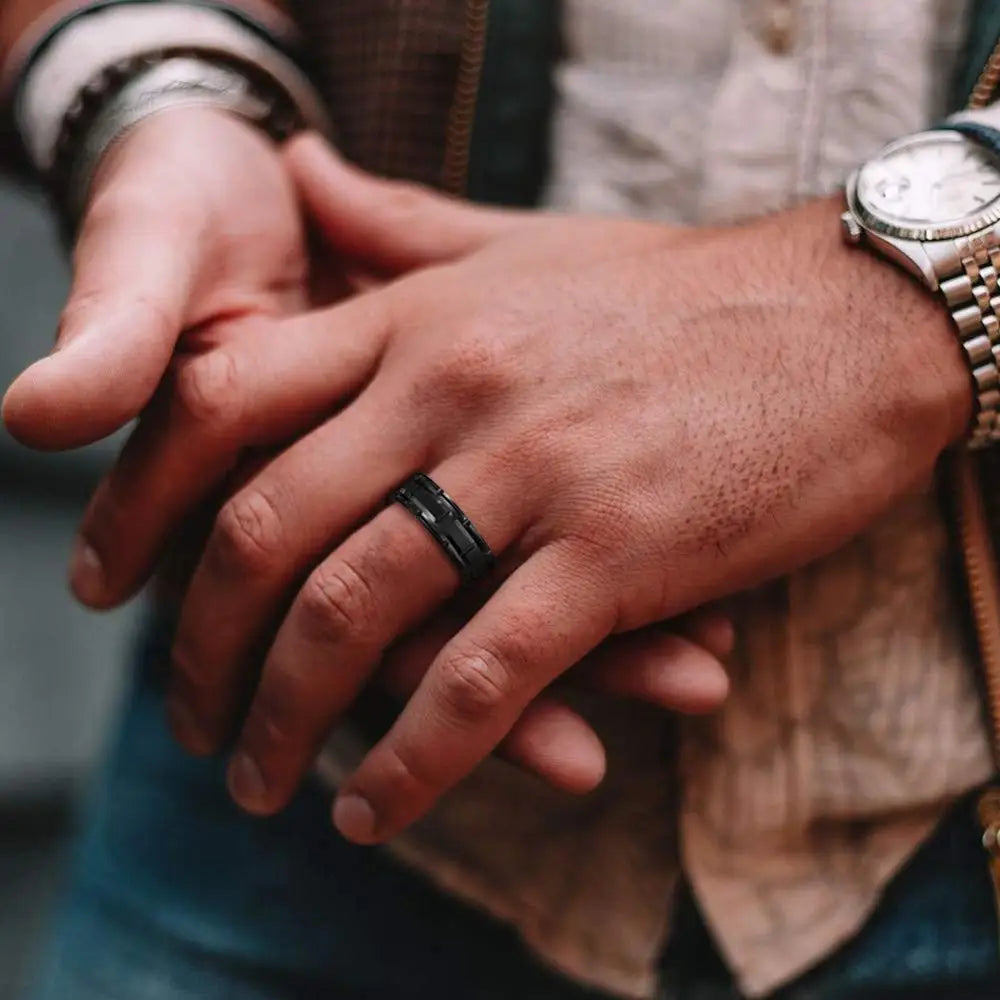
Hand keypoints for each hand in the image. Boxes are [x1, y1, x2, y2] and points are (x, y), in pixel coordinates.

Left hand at [1, 118, 731, 794]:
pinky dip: (415, 757)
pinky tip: (375, 808)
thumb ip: (398, 223)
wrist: (843, 318)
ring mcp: (532, 470)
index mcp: (415, 321)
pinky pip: (482, 676)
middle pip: (264, 527)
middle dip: (201, 643)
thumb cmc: (680, 293)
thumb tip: (296, 166)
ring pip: (356, 611)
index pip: (219, 399)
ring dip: (288, 715)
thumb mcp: (521, 245)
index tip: (105, 581)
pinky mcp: (616, 549)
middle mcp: (451, 388)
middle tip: (184, 719)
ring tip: (259, 783)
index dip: (138, 498)